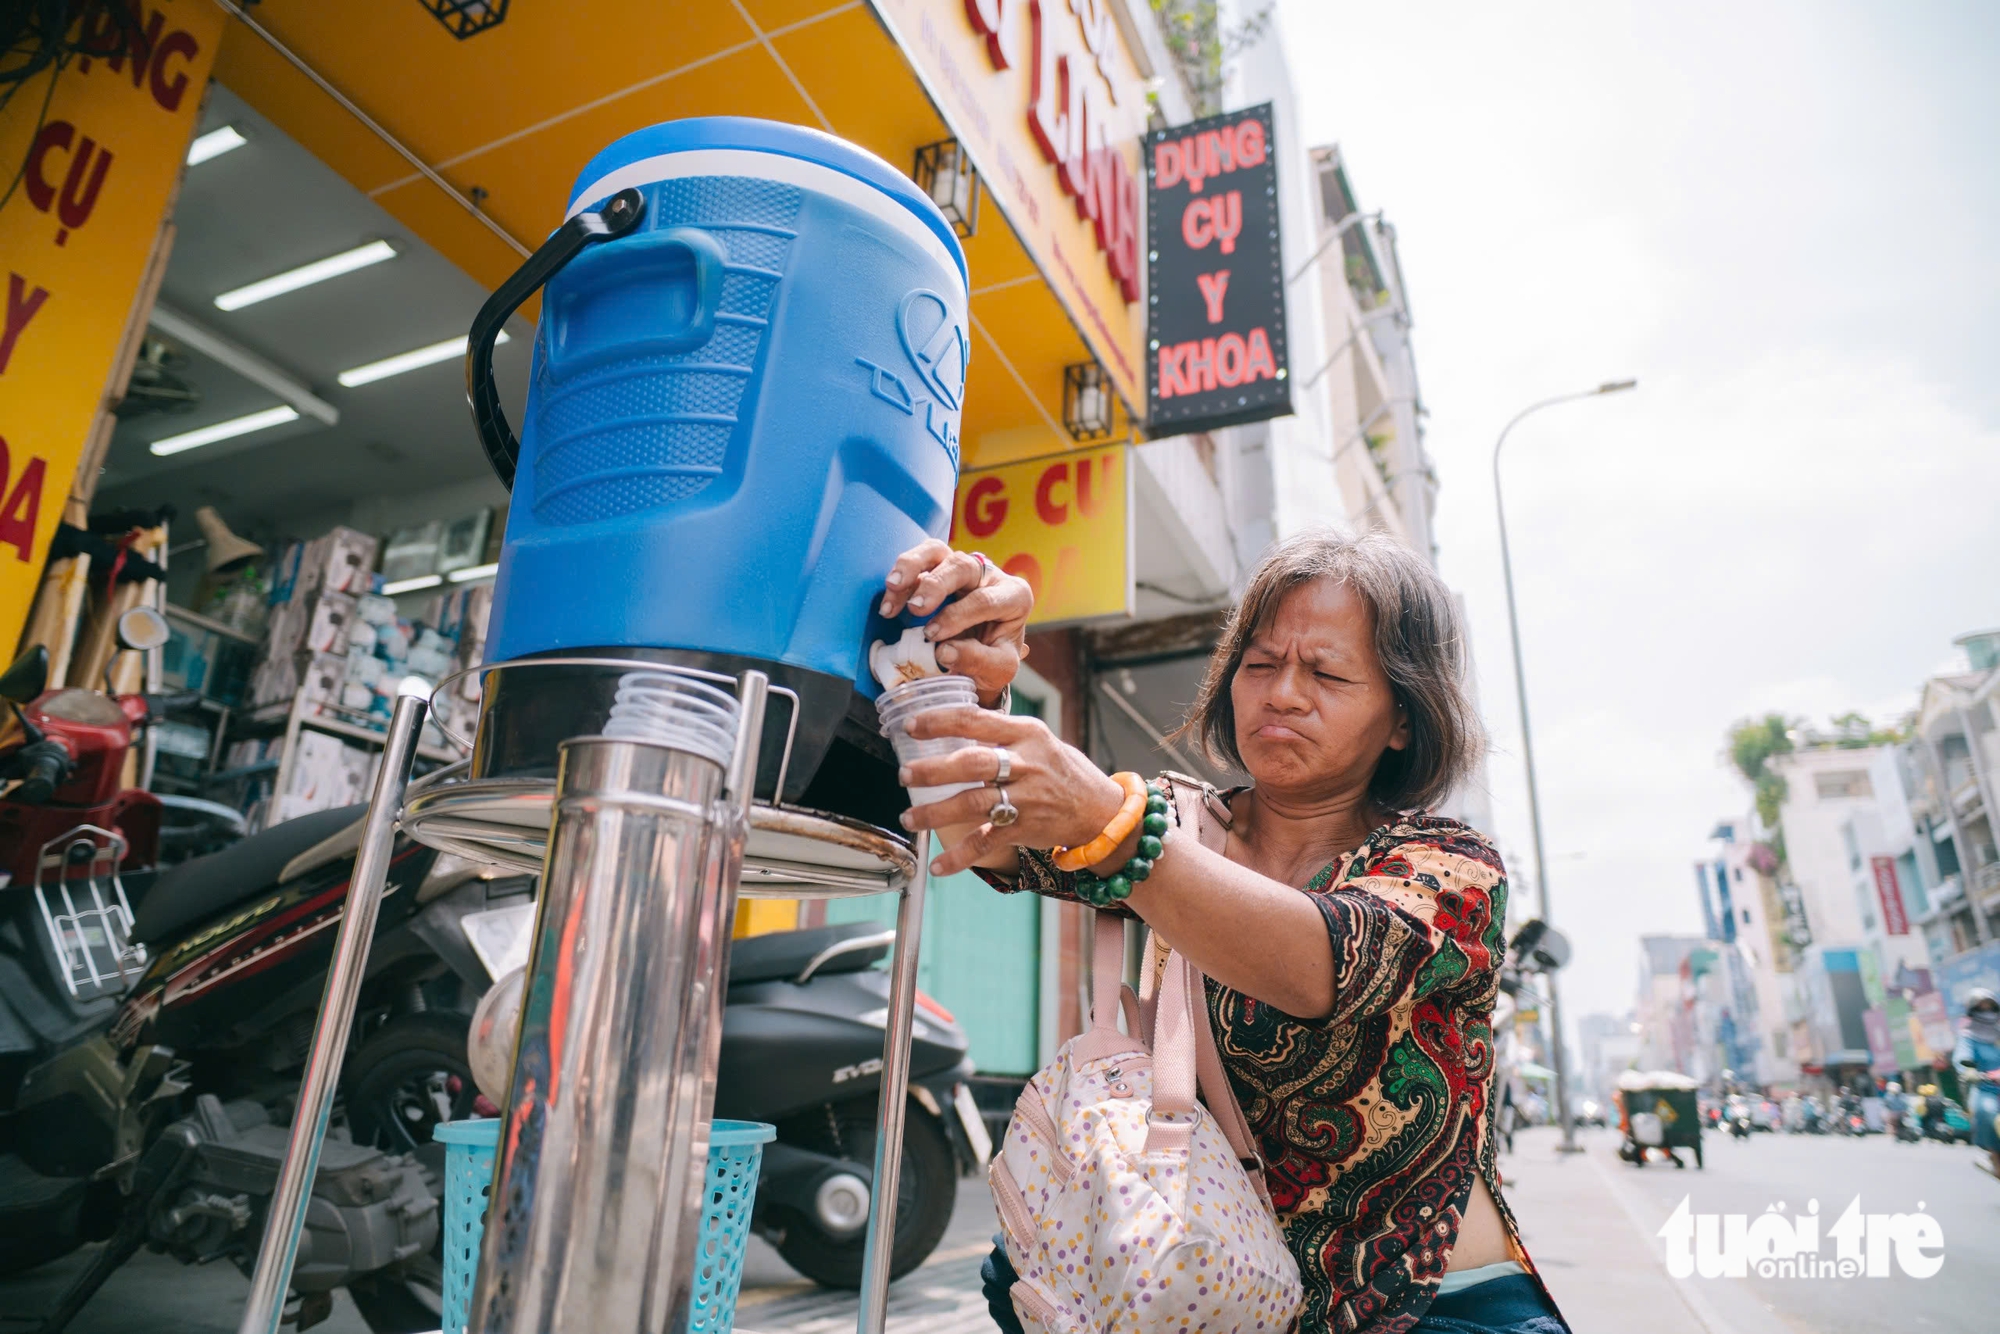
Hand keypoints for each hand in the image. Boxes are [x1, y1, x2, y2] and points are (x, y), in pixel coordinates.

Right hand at [880, 540, 1032, 707]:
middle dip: (936, 585)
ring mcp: (963, 568)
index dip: (958, 616)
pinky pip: (921, 558)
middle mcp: (991, 575)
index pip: (986, 600)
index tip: (932, 635)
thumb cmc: (995, 659)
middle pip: (963, 565)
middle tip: (916, 609)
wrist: (984, 656)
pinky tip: (890, 594)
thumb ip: (977, 661)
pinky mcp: (940, 567)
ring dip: (913, 566)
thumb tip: (943, 651)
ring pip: (939, 551)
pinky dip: (903, 571)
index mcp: (1015, 597)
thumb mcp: (998, 670)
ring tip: (893, 586)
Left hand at [895, 706, 1123, 875]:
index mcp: (1026, 734)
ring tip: (909, 817)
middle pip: (972, 763)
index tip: (910, 726)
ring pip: (973, 803)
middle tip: (905, 774)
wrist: (1102, 811)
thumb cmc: (1063, 770)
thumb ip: (1001, 735)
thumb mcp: (1039, 740)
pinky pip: (985, 843)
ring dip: (936, 812)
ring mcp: (1026, 798)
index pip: (976, 720)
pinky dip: (959, 856)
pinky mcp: (1026, 828)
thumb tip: (952, 727)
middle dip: (933, 770)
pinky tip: (938, 865)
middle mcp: (1026, 764)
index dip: (939, 722)